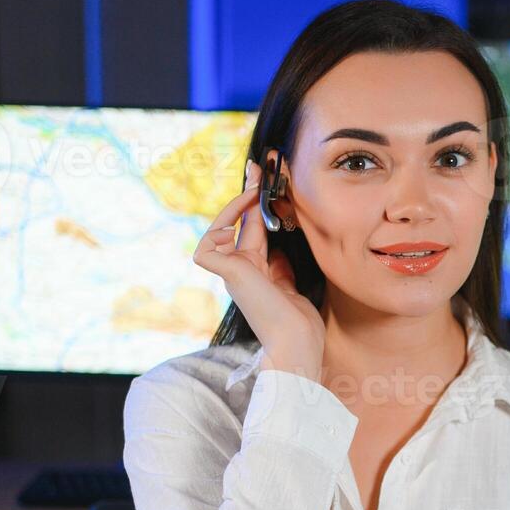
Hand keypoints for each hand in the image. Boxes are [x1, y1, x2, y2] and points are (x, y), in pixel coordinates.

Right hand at [194, 159, 324, 381]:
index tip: (266, 182)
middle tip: (258, 167)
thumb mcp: (292, 284)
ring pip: (219, 229)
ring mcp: (230, 272)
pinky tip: (240, 215)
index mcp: (255, 271)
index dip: (256, 206)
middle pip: (237, 222)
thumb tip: (279, 245)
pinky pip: (209, 244)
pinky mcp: (225, 273)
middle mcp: (239, 269)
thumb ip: (281, 265)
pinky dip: (221, 226)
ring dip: (236, 206)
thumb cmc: (299, 322)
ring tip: (256, 189)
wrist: (297, 342)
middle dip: (247, 192)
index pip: (252, 229)